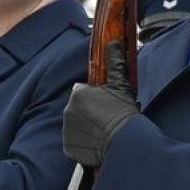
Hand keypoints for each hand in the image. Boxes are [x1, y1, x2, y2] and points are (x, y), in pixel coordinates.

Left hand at [63, 41, 139, 167]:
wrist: (123, 141)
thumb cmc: (122, 112)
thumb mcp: (120, 85)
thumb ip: (114, 62)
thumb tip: (113, 42)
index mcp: (77, 94)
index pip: (82, 92)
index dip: (95, 97)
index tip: (106, 104)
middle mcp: (67, 111)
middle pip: (78, 109)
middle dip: (89, 112)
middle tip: (106, 118)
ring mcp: (67, 130)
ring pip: (75, 125)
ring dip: (85, 126)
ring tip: (102, 131)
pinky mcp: (68, 147)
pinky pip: (74, 142)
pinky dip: (83, 142)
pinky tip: (97, 142)